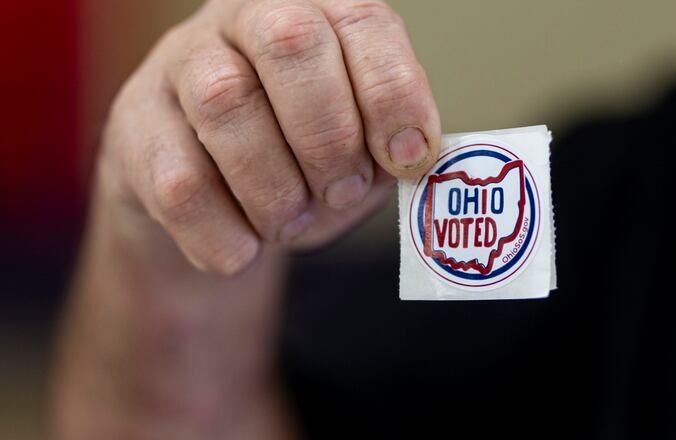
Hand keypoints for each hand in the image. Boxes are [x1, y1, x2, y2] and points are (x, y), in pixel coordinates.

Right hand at [103, 0, 440, 273]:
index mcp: (318, 14)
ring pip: (226, 103)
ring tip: (290, 221)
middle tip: (340, 191)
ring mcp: (181, 64)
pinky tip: (245, 247)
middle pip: (290, 43)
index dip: (392, 94)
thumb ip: (390, 150)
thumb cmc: (300, 162)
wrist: (209, 197)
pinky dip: (224, 233)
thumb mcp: (361, 151)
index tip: (407, 158)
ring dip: (274, 188)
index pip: (363, 21)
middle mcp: (245, 19)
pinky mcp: (134, 126)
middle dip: (329, 137)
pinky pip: (178, 180)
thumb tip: (415, 159)